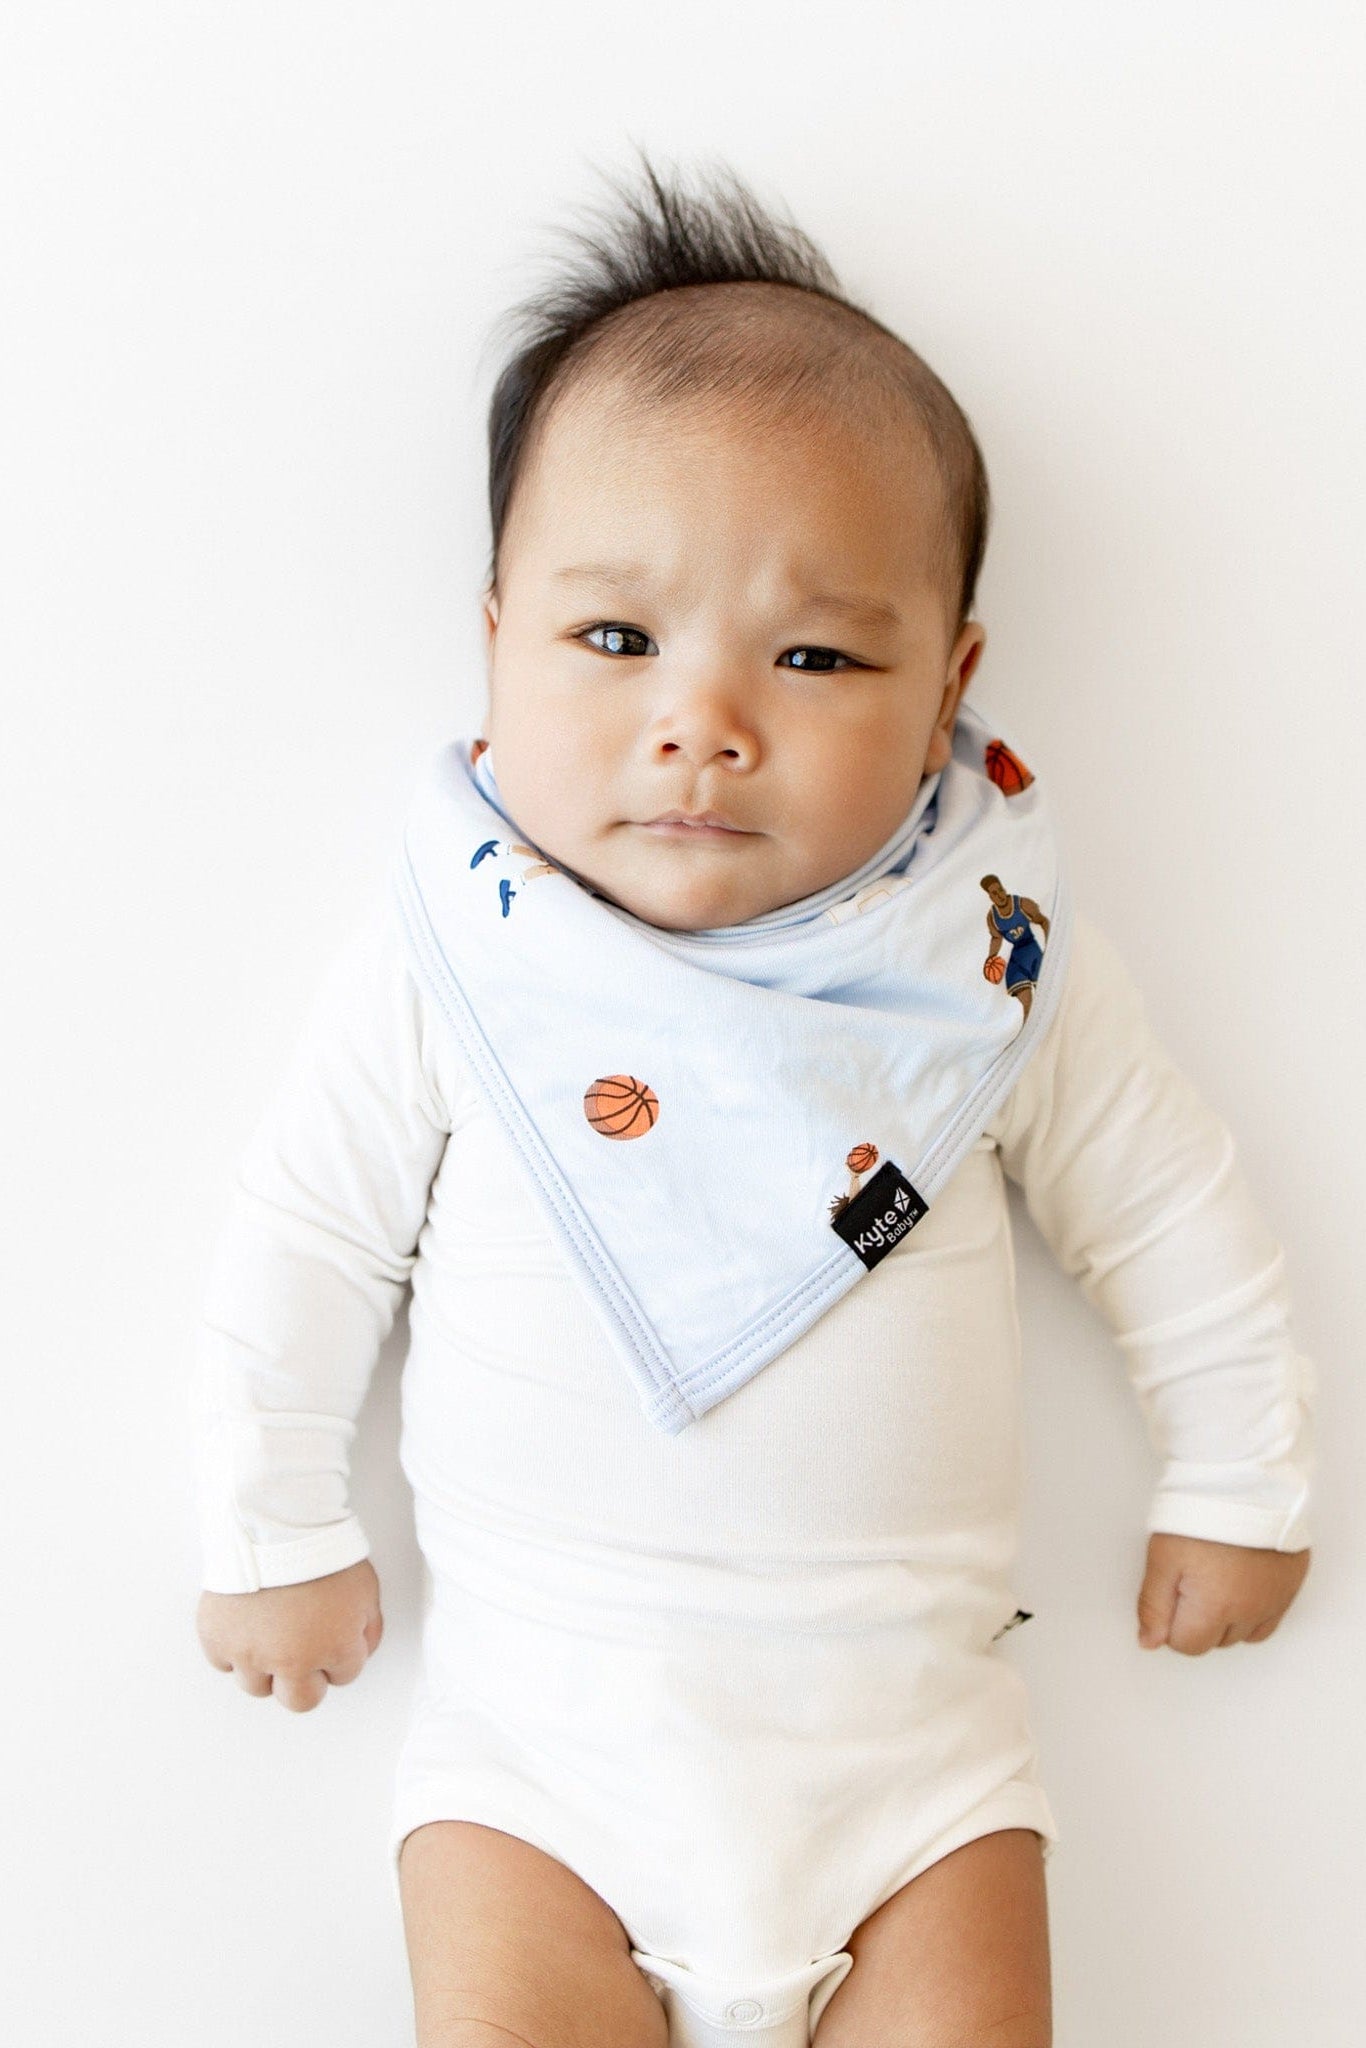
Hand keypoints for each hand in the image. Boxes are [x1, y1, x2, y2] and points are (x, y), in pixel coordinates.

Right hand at [196, 1557, 383, 1710]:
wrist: (276, 1520)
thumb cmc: (323, 1549)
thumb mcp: (366, 1589)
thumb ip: (365, 1629)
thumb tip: (356, 1652)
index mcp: (333, 1648)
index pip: (344, 1676)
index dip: (340, 1654)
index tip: (332, 1635)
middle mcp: (290, 1661)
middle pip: (299, 1701)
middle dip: (305, 1680)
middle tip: (302, 1653)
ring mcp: (249, 1653)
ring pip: (257, 1686)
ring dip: (266, 1667)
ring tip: (270, 1633)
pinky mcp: (216, 1638)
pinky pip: (223, 1662)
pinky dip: (233, 1649)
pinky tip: (245, 1624)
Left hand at [1136, 1532, 1309, 1654]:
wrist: (1243, 1481)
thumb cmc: (1201, 1515)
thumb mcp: (1162, 1558)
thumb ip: (1153, 1606)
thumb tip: (1150, 1642)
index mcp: (1216, 1608)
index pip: (1188, 1646)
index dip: (1171, 1623)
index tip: (1171, 1593)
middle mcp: (1250, 1612)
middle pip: (1218, 1641)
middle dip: (1200, 1621)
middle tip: (1192, 1580)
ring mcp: (1275, 1600)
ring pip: (1246, 1634)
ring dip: (1228, 1618)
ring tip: (1216, 1579)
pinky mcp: (1291, 1584)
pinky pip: (1271, 1618)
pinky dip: (1254, 1611)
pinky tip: (1241, 1586)